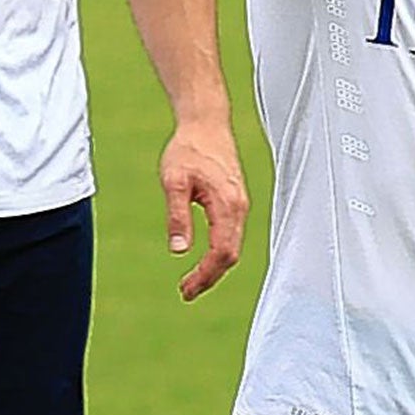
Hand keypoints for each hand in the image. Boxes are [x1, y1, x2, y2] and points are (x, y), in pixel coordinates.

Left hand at [161, 117, 248, 302]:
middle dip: (210, 277)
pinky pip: (233, 235)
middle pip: (231, 255)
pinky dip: (220, 252)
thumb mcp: (174, 182)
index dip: (205, 275)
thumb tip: (179, 251)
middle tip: (186, 291)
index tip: (185, 290)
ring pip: (233, 246)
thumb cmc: (189, 148)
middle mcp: (240, 207)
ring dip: (215, 267)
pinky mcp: (236, 200)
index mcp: (228, 205)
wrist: (206, 122)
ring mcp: (240, 204)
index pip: (221, 252)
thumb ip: (178, 216)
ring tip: (192, 281)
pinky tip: (204, 258)